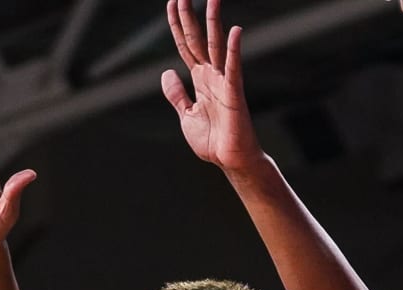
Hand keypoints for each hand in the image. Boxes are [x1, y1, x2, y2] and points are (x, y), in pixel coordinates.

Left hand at [160, 0, 263, 172]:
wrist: (230, 161)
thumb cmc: (213, 141)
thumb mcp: (186, 116)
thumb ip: (177, 94)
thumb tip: (166, 72)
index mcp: (200, 80)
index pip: (186, 46)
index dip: (178, 25)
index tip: (172, 3)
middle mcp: (212, 76)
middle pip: (198, 40)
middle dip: (190, 17)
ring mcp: (224, 83)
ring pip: (216, 47)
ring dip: (213, 23)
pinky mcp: (234, 94)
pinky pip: (234, 69)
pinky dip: (234, 51)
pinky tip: (235, 31)